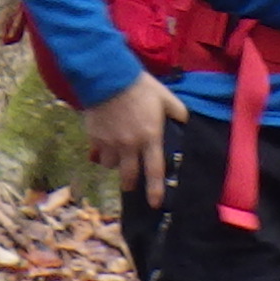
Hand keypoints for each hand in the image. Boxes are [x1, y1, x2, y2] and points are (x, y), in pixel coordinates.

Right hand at [83, 77, 170, 205]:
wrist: (108, 76)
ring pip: (110, 166)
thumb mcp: (165, 96)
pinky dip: (100, 152)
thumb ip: (177, 112)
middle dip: (131, 184)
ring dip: (114, 163)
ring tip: (117, 154)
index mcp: (150, 137)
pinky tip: (103, 143)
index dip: (155, 190)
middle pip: (129, 176)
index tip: (155, 204)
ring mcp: (110, 143)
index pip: (154, 170)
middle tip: (131, 184)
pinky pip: (97, 153)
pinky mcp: (94, 137)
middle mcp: (130, 145)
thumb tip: (184, 121)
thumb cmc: (139, 86)